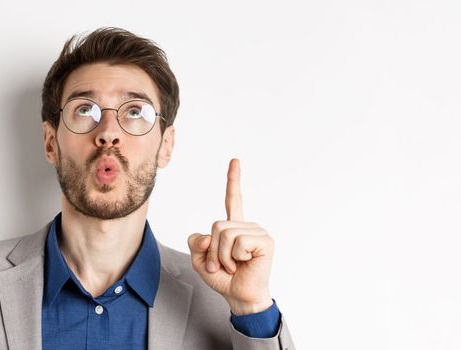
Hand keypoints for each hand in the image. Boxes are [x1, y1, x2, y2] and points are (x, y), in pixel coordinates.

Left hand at [188, 158, 274, 314]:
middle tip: (222, 265)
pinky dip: (234, 258)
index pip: (232, 200)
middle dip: (212, 251)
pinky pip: (238, 242)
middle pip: (216, 225)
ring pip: (224, 234)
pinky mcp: (265, 241)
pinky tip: (245, 264)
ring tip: (233, 266)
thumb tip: (207, 235)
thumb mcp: (200, 260)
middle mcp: (247, 226)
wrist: (239, 296)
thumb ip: (195, 243)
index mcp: (233, 227)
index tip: (235, 160)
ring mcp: (257, 232)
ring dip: (222, 256)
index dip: (233, 180)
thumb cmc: (224, 278)